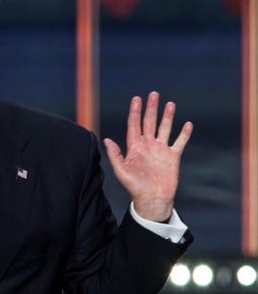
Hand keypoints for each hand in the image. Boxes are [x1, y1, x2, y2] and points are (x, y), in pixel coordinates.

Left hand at [103, 91, 192, 222]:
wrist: (152, 199)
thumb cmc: (134, 187)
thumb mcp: (121, 171)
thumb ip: (115, 155)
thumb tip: (106, 139)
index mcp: (134, 147)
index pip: (134, 125)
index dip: (135, 112)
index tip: (136, 99)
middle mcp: (148, 146)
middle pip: (150, 122)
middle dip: (151, 108)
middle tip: (153, 94)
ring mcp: (161, 150)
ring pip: (165, 128)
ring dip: (167, 116)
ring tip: (170, 104)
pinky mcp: (172, 157)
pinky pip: (179, 142)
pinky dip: (184, 134)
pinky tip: (187, 124)